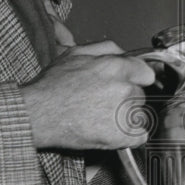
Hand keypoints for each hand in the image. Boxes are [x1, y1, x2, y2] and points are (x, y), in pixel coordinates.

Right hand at [22, 41, 156, 150]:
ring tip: (102, 117)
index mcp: (116, 67)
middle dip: (126, 98)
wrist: (39, 114)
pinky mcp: (123, 135)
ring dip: (126, 117)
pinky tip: (111, 131)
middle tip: (103, 102)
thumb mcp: (75, 54)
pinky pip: (140, 135)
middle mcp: (124, 88)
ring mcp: (125, 113)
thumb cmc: (52, 86)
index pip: (145, 73)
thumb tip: (124, 53)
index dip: (135, 79)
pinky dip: (129, 136)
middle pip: (139, 94)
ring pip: (139, 114)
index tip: (129, 84)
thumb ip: (106, 48)